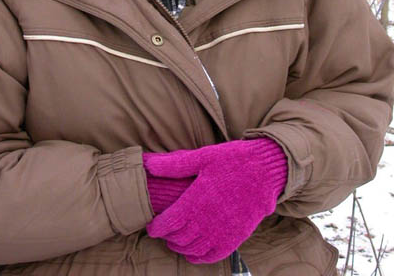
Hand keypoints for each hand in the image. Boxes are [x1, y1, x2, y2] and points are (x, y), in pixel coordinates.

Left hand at [143, 138, 287, 263]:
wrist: (265, 170)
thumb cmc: (232, 160)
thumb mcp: (203, 157)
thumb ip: (175, 165)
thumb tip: (149, 164)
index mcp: (197, 200)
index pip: (169, 223)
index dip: (156, 228)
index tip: (151, 226)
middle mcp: (209, 220)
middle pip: (179, 238)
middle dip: (167, 237)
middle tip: (162, 231)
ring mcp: (223, 231)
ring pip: (194, 250)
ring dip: (180, 248)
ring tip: (175, 240)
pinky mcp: (235, 238)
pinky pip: (213, 256)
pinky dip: (200, 258)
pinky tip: (194, 252)